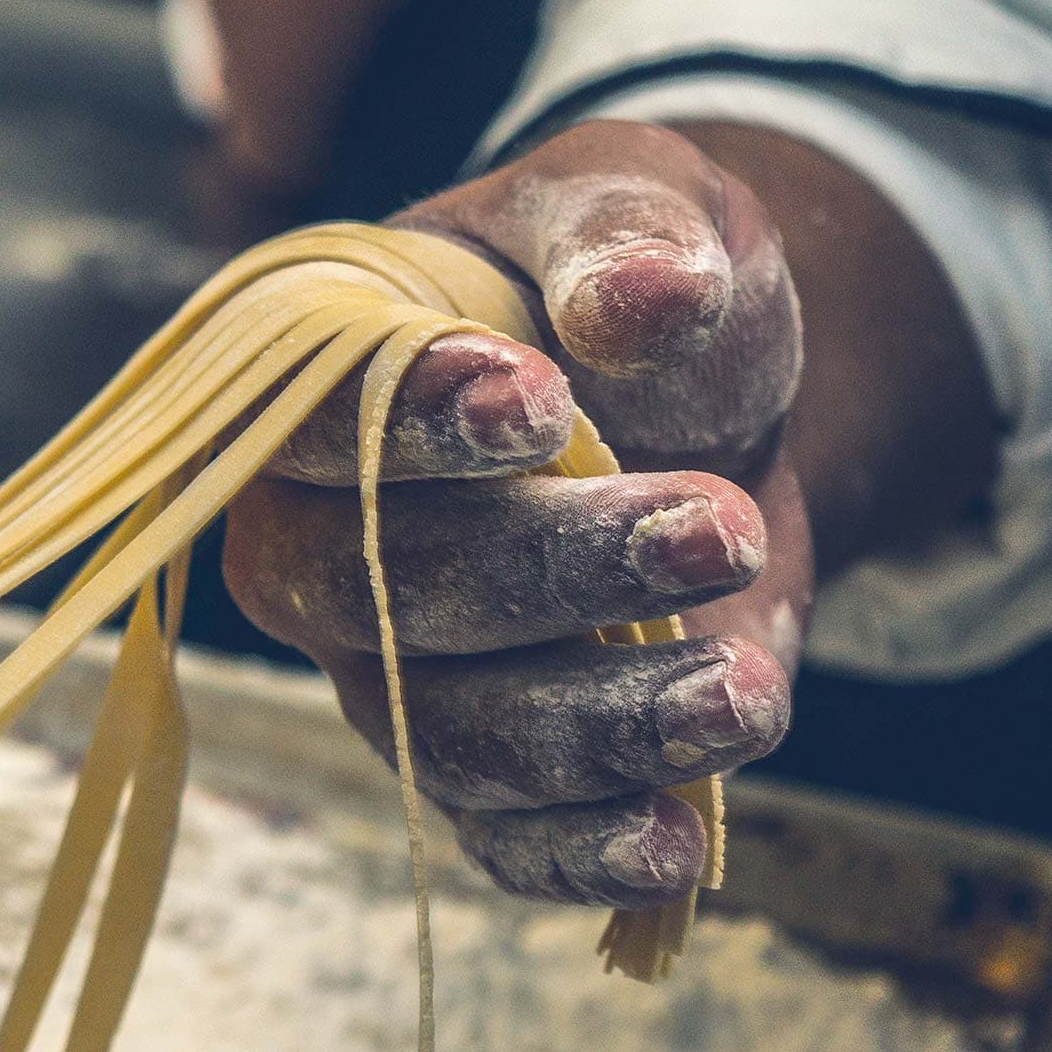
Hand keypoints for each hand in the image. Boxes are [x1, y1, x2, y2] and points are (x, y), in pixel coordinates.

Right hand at [224, 121, 809, 907]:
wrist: (702, 402)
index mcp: (312, 385)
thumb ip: (626, 228)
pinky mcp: (476, 764)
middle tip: (718, 526)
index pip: (309, 423)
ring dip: (598, 723)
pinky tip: (676, 839)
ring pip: (447, 733)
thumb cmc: (623, 280)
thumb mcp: (636, 198)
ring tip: (742, 689)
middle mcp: (314, 541)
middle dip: (549, 573)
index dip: (409, 429)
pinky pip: (497, 837)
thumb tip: (643, 300)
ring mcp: (384, 668)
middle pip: (375, 594)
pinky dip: (578, 853)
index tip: (542, 405)